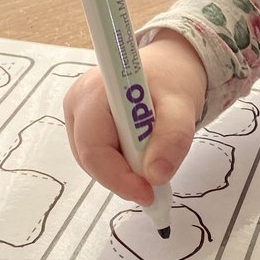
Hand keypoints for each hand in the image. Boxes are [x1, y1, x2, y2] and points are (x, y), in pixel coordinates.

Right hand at [63, 29, 206, 203]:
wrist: (168, 65)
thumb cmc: (173, 80)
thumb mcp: (183, 106)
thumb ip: (172, 138)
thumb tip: (155, 176)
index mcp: (95, 92)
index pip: (94, 147)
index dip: (118, 177)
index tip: (149, 194)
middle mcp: (77, 102)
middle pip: (91, 157)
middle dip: (123, 176)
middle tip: (156, 182)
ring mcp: (76, 113)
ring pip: (93, 160)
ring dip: (123, 170)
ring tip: (152, 157)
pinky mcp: (82, 124)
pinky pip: (98, 155)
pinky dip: (120, 162)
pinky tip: (140, 152)